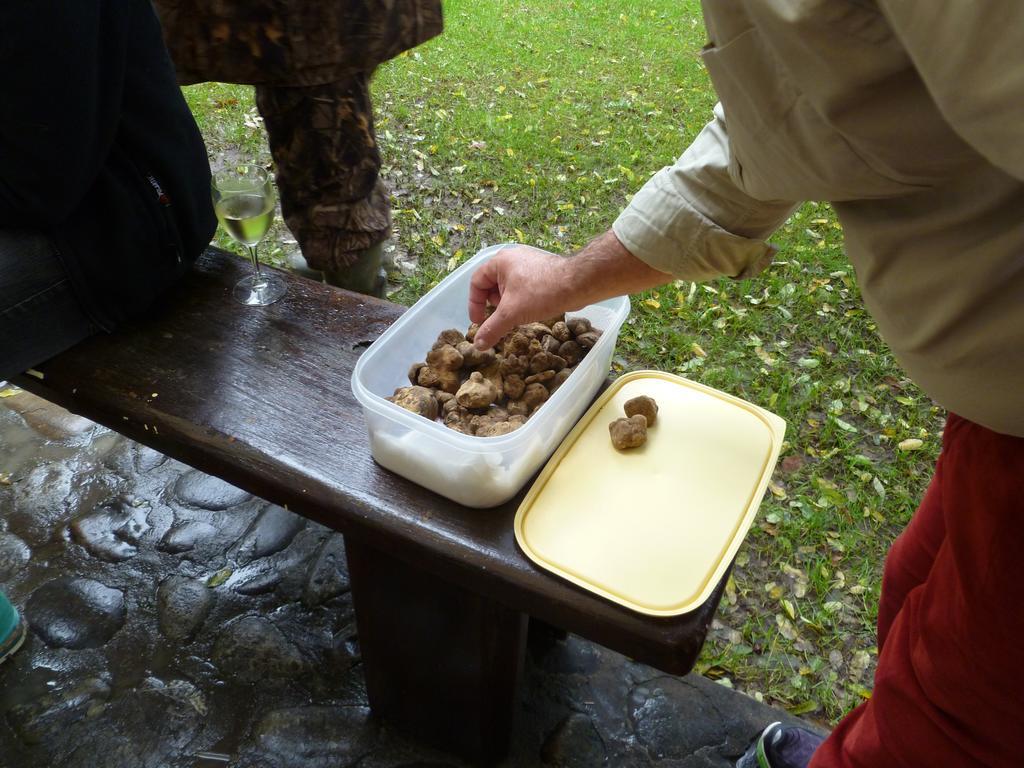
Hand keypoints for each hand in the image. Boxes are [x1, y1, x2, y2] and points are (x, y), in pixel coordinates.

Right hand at [468, 245, 582, 349]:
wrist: (578, 284)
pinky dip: (521, 300)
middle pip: (492, 284)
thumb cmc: (540, 293)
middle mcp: (512, 259)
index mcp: (499, 262)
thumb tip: (478, 345)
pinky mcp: (542, 271)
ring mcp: (528, 263)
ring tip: (516, 316)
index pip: (476, 282)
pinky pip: (523, 286)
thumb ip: (492, 328)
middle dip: (493, 305)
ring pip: (509, 287)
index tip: (479, 322)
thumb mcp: (511, 313)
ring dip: (508, 304)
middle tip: (500, 319)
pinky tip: (530, 311)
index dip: (474, 304)